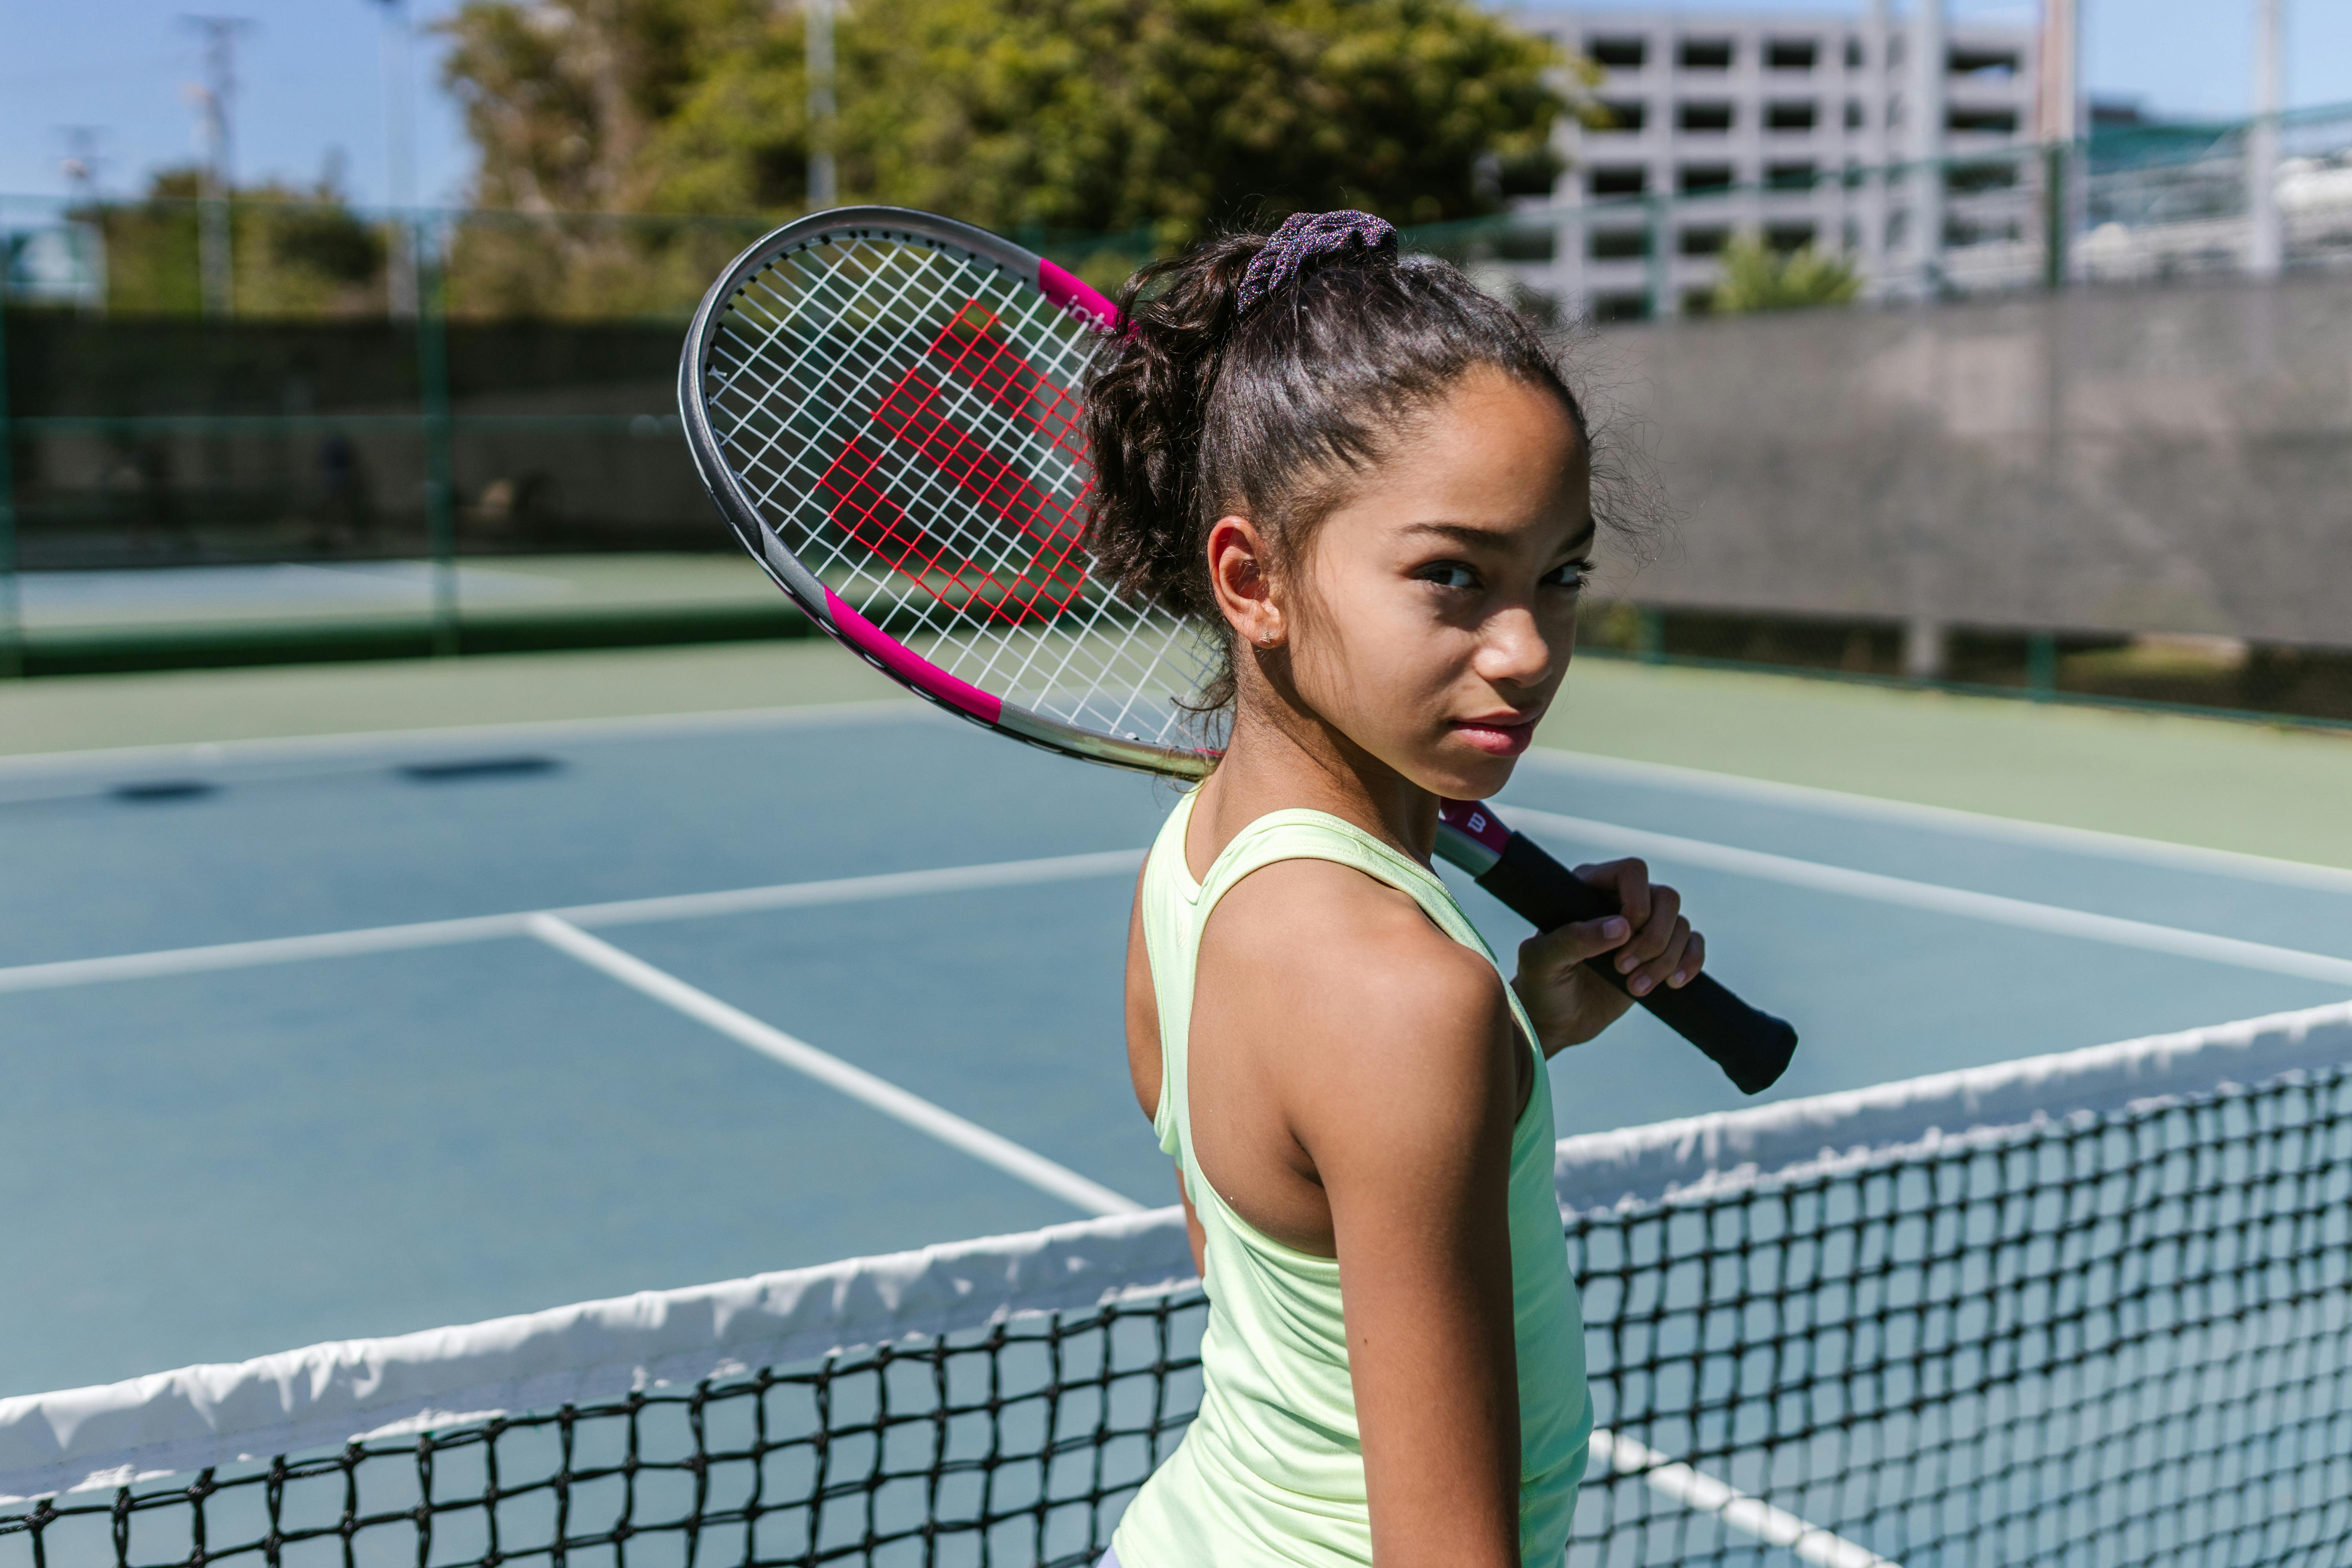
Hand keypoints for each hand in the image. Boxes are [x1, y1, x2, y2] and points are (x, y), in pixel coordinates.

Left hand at [1509, 858, 1704, 1056]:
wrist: (1555, 1020)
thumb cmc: (1541, 985)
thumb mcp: (1542, 962)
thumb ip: (1572, 939)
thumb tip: (1621, 927)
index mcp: (1588, 888)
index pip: (1632, 871)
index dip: (1636, 903)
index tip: (1619, 939)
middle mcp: (1620, 900)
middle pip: (1666, 898)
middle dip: (1653, 939)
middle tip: (1622, 969)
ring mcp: (1643, 927)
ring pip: (1681, 924)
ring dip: (1665, 960)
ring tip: (1634, 988)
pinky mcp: (1660, 953)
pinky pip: (1693, 944)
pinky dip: (1690, 963)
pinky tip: (1673, 984)